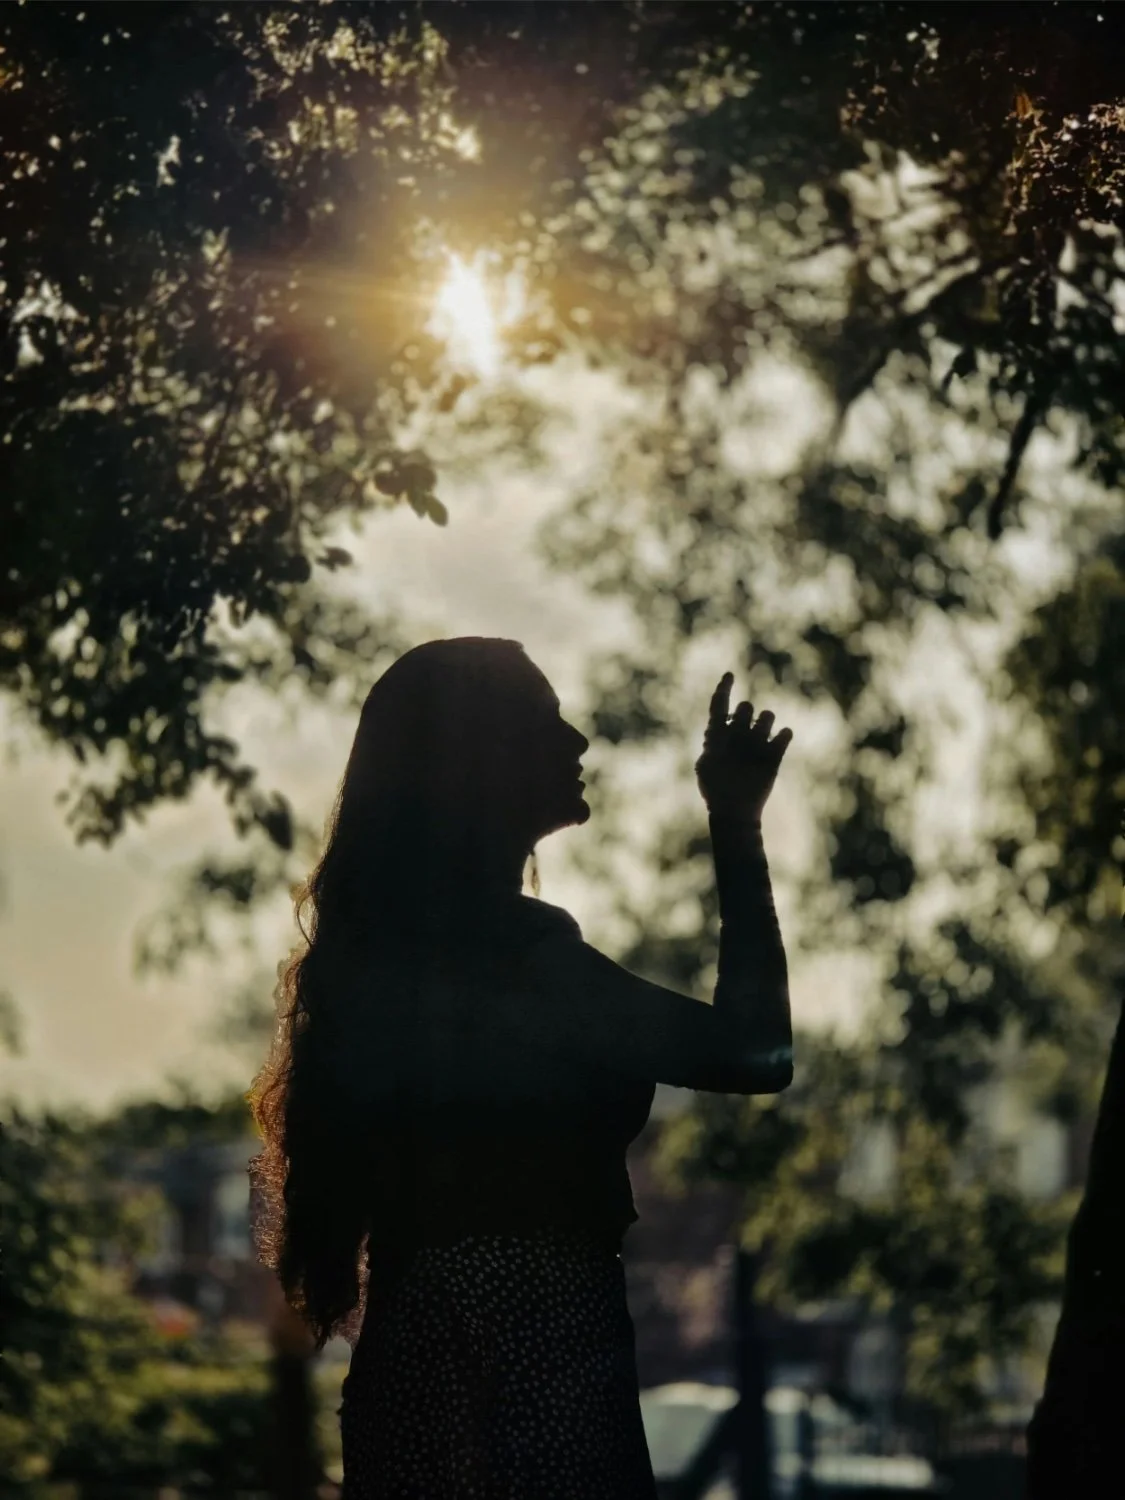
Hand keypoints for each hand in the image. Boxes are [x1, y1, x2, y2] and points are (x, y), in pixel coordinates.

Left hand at [695, 672, 792, 822]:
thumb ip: (712, 744)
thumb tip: (717, 730)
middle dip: (743, 714)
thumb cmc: (715, 789)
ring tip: (758, 741)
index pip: (720, 704)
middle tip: (738, 735)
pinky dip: (783, 735)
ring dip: (764, 722)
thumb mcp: (706, 765)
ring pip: (767, 715)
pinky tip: (778, 742)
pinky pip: (785, 734)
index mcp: (719, 734)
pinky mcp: (774, 756)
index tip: (730, 674)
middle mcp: (739, 734)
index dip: (724, 688)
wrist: (734, 812)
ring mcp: (757, 743)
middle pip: (745, 707)